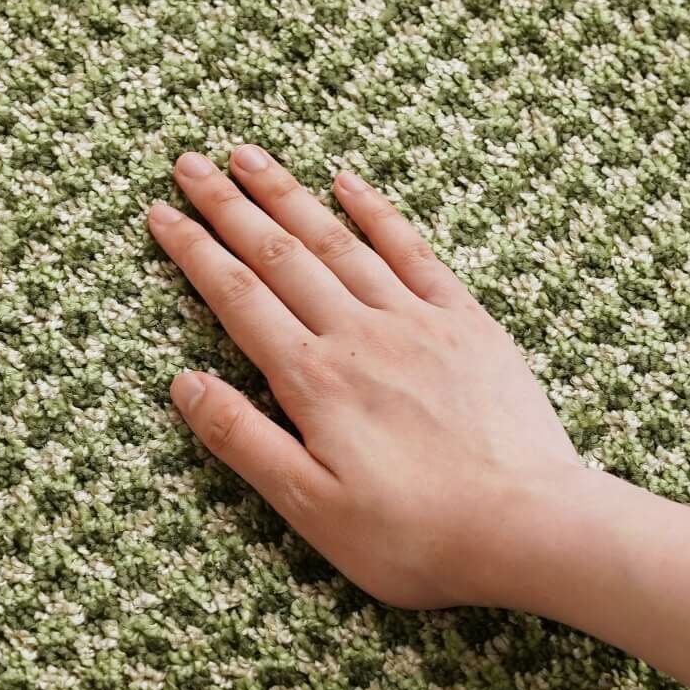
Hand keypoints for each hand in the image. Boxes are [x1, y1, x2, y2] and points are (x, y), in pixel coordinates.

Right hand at [148, 145, 584, 610]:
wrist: (528, 527)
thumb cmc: (413, 532)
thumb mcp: (309, 506)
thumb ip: (242, 439)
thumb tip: (182, 384)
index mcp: (313, 379)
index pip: (237, 298)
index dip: (194, 251)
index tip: (161, 213)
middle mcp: (357, 334)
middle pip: (279, 255)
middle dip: (228, 206)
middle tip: (190, 163)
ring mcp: (415, 320)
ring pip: (337, 242)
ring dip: (289, 195)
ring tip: (249, 156)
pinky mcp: (465, 322)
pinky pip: (413, 252)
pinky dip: (377, 214)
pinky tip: (348, 183)